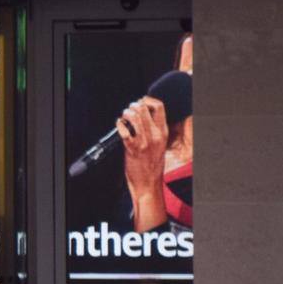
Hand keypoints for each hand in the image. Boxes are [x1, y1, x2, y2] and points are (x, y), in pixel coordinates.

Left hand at [118, 96, 169, 231]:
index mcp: (163, 132)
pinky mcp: (132, 148)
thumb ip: (153, 129)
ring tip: (124, 117)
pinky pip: (124, 129)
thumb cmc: (152, 164)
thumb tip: (142, 114)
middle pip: (144, 108)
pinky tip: (119, 125)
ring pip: (134, 116)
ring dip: (126, 113)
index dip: (147, 100)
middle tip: (129, 110)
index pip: (159, 107)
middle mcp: (155, 135)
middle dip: (133, 105)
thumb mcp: (159, 144)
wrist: (148, 183)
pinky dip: (119, 124)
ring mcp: (144, 141)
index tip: (140, 102)